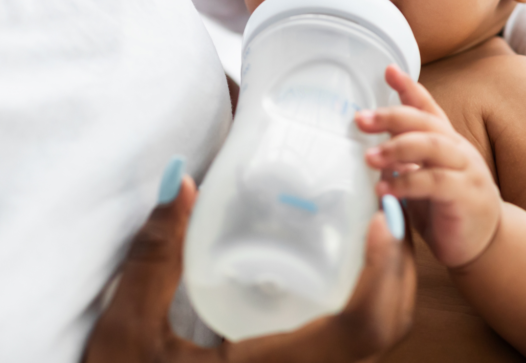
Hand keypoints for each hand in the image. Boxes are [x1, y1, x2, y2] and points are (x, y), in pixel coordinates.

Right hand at [85, 172, 415, 362]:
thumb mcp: (128, 330)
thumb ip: (155, 256)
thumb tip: (184, 180)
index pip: (360, 329)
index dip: (381, 271)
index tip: (377, 217)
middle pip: (386, 330)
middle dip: (397, 267)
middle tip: (381, 206)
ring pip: (378, 341)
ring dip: (388, 283)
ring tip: (370, 225)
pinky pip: (358, 346)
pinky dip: (369, 303)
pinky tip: (344, 265)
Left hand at [356, 65, 501, 268]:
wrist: (486, 244)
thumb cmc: (447, 208)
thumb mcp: (423, 177)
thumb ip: (406, 159)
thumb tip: (372, 144)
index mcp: (447, 142)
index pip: (428, 108)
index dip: (409, 88)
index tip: (388, 70)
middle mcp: (458, 149)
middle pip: (424, 122)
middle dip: (391, 117)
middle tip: (361, 119)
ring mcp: (466, 170)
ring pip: (430, 146)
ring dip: (396, 149)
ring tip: (369, 158)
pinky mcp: (465, 195)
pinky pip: (434, 181)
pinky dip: (407, 183)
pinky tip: (385, 189)